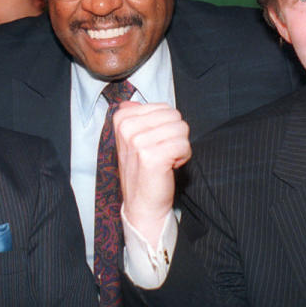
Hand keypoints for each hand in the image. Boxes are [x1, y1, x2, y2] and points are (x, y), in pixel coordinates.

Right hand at [115, 102, 190, 247]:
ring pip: (181, 129)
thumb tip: (131, 102)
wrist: (142, 204)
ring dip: (179, 147)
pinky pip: (184, 145)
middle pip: (175, 116)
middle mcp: (127, 128)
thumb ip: (134, 118)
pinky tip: (169, 167)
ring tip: (165, 160)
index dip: (166, 126)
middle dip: (175, 135)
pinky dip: (183, 157)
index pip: (164, 107)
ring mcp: (138, 142)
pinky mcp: (152, 156)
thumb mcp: (132, 140)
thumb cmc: (142, 171)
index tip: (154, 143)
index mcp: (122, 119)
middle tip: (161, 153)